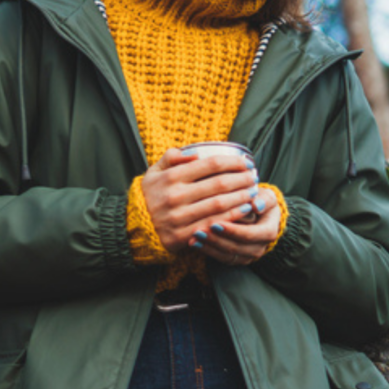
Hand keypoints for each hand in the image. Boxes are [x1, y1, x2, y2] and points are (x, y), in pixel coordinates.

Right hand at [141, 147, 259, 252]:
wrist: (134, 227)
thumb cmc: (150, 196)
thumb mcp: (153, 172)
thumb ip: (171, 157)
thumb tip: (195, 153)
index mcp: (171, 177)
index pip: (210, 165)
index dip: (233, 162)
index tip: (246, 161)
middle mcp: (175, 196)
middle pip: (219, 184)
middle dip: (242, 179)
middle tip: (254, 176)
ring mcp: (179, 217)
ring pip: (219, 205)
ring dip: (241, 197)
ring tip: (253, 192)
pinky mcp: (183, 235)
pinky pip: (213, 224)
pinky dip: (232, 217)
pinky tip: (244, 210)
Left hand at [191, 187, 281, 266]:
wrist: (257, 212)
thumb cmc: (260, 200)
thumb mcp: (266, 197)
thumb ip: (264, 199)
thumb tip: (256, 205)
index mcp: (268, 232)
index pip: (250, 234)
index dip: (233, 230)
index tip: (216, 224)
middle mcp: (259, 247)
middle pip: (236, 247)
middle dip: (216, 240)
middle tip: (198, 230)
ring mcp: (247, 255)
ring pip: (227, 255)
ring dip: (209, 246)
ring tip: (193, 236)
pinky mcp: (235, 258)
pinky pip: (220, 258)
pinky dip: (206, 250)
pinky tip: (193, 242)